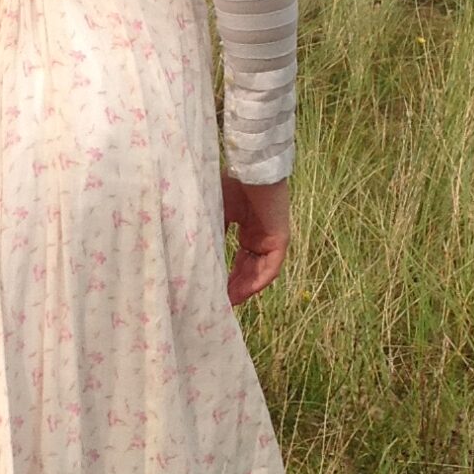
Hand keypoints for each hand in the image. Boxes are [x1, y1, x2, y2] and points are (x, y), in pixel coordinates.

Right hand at [221, 172, 290, 306]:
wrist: (250, 171)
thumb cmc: (231, 186)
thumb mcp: (215, 214)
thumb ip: (210, 235)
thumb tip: (193, 257)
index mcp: (248, 229)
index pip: (238, 260)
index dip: (226, 277)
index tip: (213, 290)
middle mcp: (261, 236)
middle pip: (248, 270)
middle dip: (234, 287)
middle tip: (218, 303)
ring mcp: (271, 238)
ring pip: (258, 272)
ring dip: (244, 288)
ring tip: (228, 303)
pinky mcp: (280, 239)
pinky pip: (271, 267)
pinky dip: (257, 281)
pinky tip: (244, 293)